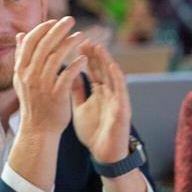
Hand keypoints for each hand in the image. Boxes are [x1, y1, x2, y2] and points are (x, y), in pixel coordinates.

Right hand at [13, 17, 85, 137]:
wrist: (37, 129)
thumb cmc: (33, 102)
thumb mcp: (21, 78)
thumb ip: (22, 56)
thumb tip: (20, 35)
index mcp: (20, 70)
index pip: (30, 42)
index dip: (42, 29)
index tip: (54, 21)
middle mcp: (29, 75)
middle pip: (44, 46)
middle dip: (58, 30)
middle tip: (70, 20)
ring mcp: (42, 85)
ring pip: (56, 57)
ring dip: (69, 43)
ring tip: (81, 35)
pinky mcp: (56, 94)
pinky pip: (67, 75)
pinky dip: (76, 64)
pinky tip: (84, 58)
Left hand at [70, 41, 131, 162]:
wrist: (104, 153)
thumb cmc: (93, 131)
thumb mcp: (79, 107)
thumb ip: (76, 91)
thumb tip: (68, 73)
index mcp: (98, 92)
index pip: (91, 69)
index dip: (83, 56)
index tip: (73, 42)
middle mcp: (109, 92)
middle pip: (101, 69)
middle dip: (93, 53)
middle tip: (83, 38)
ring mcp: (117, 99)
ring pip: (112, 76)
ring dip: (105, 61)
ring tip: (97, 46)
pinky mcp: (123, 108)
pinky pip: (121, 91)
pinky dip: (116, 78)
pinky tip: (111, 66)